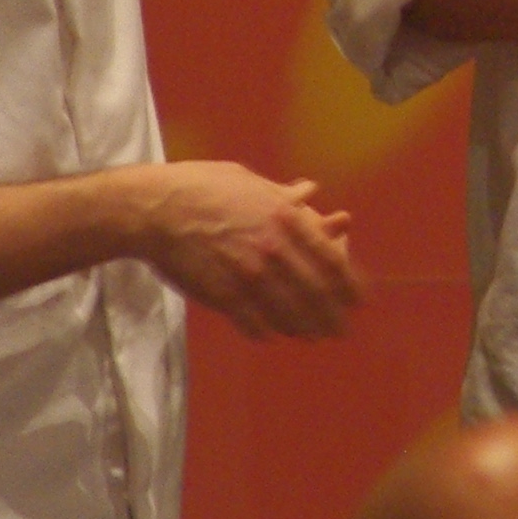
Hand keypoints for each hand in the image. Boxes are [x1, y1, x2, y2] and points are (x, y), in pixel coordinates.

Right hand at [138, 161, 362, 339]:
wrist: (157, 209)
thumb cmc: (202, 187)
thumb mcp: (248, 182)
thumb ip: (283, 194)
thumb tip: (311, 191)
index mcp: (285, 219)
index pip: (331, 260)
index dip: (350, 284)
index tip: (360, 299)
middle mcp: (274, 250)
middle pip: (314, 293)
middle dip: (332, 315)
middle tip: (341, 330)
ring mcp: (249, 275)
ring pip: (287, 312)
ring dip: (304, 328)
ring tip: (314, 336)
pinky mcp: (224, 295)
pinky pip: (252, 322)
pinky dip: (266, 331)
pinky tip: (272, 335)